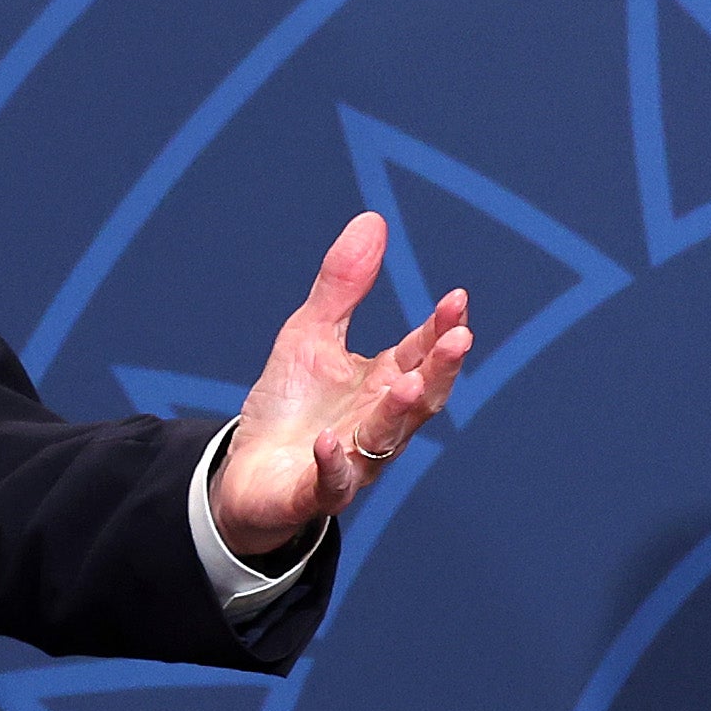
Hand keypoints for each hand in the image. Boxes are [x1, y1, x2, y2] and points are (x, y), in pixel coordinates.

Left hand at [208, 212, 476, 556]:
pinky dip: (332, 463)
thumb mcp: (311, 334)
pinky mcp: (316, 491)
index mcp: (384, 383)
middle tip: (460, 339)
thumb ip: (343, 286)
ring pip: (385, 439)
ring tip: (405, 384)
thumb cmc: (291, 405)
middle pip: (420, 397)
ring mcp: (353, 460)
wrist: (250, 474)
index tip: (457, 300)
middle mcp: (379, 423)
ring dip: (396, 413)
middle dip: (440, 370)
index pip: (421, 354)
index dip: (440, 329)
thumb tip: (373, 219)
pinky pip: (330, 481)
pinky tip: (328, 442)